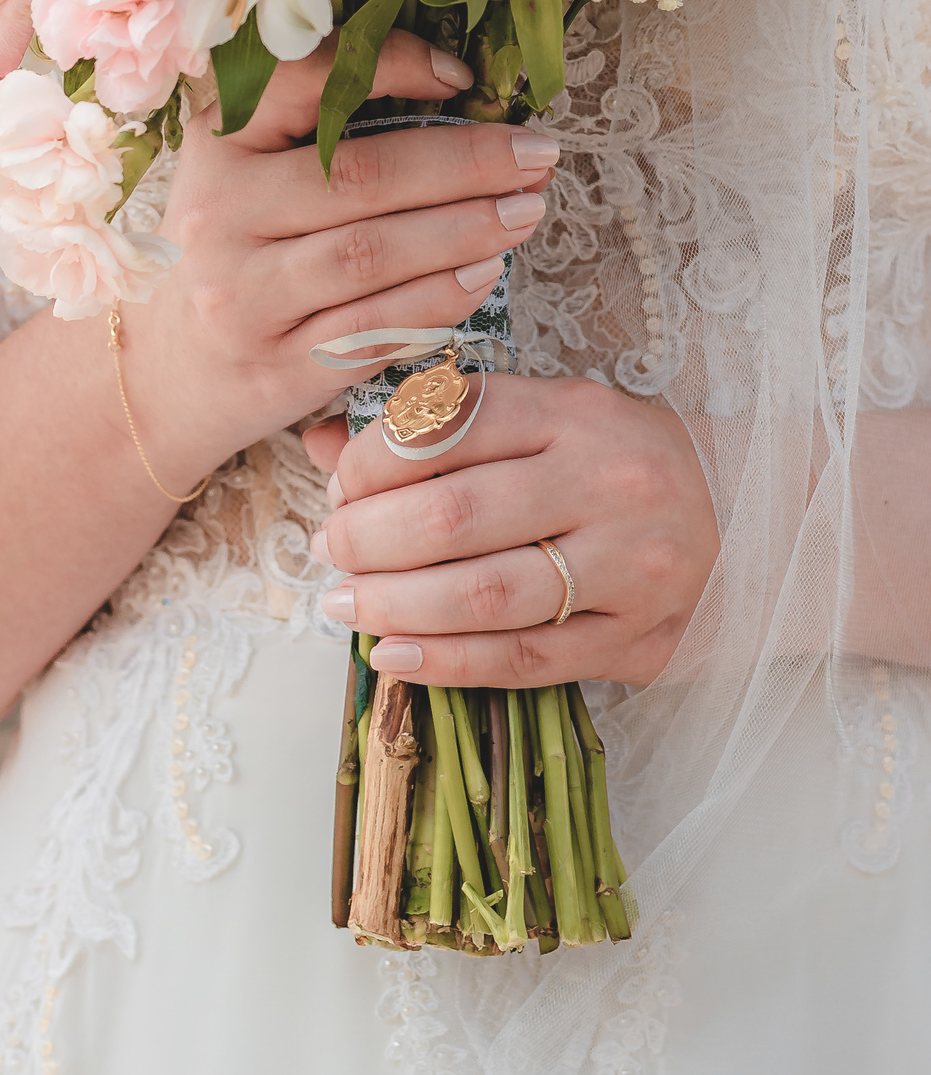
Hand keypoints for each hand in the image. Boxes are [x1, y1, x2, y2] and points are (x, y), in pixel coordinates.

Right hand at [125, 31, 557, 491]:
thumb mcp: (246, 173)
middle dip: (466, 163)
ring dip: (465, 231)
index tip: (464, 76)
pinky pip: (374, 328)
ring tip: (524, 213)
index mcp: (218, 142)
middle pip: (361, 175)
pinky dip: (438, 301)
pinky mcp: (275, 366)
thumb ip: (319, 131)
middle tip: (536, 156)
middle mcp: (221, 213)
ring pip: (372, 254)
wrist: (166, 373)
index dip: (392, 66)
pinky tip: (484, 277)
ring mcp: (243, 295)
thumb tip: (460, 95)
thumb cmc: (235, 253)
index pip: (303, 80)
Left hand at [304, 374, 717, 686]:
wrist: (753, 515)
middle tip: (330, 551)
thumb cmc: (619, 459)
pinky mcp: (641, 638)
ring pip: (485, 595)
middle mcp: (605, 482)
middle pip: (453, 515)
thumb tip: (322, 445)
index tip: (340, 484)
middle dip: (367, 539)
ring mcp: (629, 565)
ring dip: (394, 605)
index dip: (372, 461)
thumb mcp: (542, 418)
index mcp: (574, 412)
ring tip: (345, 604)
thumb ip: (436, 427)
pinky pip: (527, 658)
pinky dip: (448, 662)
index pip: (448, 427)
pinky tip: (395, 656)